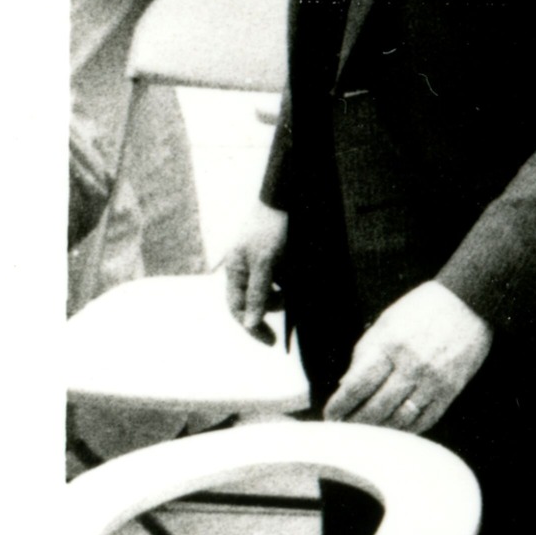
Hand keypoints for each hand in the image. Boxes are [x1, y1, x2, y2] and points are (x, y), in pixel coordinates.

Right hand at [220, 200, 287, 334]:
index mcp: (235, 269)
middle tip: (289, 310)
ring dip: (282, 294)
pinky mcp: (277, 252)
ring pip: (270, 288)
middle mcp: (245, 266)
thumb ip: (258, 293)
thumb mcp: (266, 262)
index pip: (238, 308)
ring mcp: (261, 258)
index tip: (270, 341)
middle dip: (271, 307)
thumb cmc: (272, 227)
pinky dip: (289, 282)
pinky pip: (281, 275)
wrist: (288, 193)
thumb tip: (250, 324)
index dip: (252, 326)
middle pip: (255, 299)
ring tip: (297, 292)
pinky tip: (300, 280)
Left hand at [323, 279, 492, 430]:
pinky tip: (395, 429)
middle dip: (356, 423)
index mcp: (391, 344)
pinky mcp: (451, 389)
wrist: (470, 300)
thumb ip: (364, 352)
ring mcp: (433, 379)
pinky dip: (407, 430)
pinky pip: (425, 420)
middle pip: (376, 408)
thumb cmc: (423, 309)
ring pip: (399, 419)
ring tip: (367, 434)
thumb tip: (346, 385)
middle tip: (346, 430)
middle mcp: (412, 364)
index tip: (331, 416)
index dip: (340, 406)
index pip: (357, 386)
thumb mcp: (387, 321)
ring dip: (379, 430)